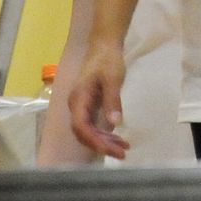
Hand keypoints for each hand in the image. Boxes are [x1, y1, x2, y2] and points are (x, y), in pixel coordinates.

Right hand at [66, 43, 130, 158]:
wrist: (104, 46)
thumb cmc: (107, 59)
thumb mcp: (113, 78)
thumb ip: (112, 100)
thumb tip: (115, 123)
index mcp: (78, 99)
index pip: (81, 127)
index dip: (95, 141)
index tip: (112, 150)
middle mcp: (76, 106)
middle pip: (84, 133)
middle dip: (102, 146)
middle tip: (122, 154)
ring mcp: (82, 107)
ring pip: (90, 132)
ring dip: (105, 142)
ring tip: (124, 148)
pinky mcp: (89, 107)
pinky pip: (94, 126)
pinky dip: (106, 134)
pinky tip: (119, 139)